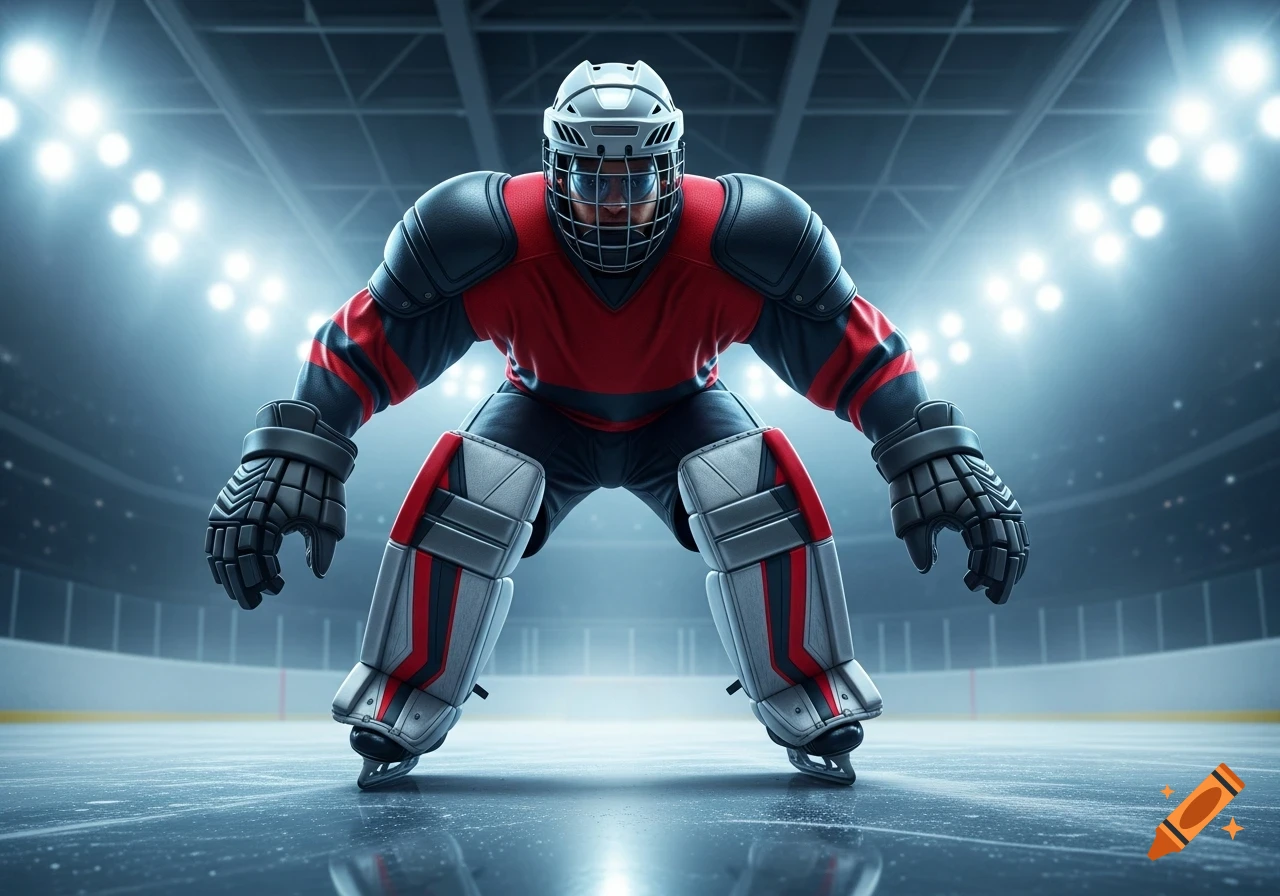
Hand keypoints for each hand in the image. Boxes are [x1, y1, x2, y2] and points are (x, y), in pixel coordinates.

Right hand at [205, 400, 353, 608]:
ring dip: (227, 576)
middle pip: (235, 562)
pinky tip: (221, 571)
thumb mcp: (326, 515)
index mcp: (268, 520)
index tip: (277, 587)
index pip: (259, 562)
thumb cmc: (315, 481)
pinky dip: (215, 556)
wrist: (295, 443)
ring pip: (220, 552)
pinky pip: (213, 536)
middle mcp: (243, 515)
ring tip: (239, 592)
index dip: (265, 580)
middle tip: (253, 603)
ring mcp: (230, 509)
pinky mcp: (224, 503)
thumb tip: (318, 573)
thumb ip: (321, 548)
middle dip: (243, 586)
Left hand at [888, 453, 1028, 603]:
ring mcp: (1001, 500)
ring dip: (1012, 564)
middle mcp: (995, 507)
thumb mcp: (911, 515)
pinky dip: (1015, 546)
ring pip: (1017, 539)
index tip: (971, 586)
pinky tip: (1008, 561)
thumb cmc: (917, 482)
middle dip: (1003, 577)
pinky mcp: (1001, 497)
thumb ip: (919, 545)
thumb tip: (925, 569)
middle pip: (1009, 550)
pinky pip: (1016, 526)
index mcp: (975, 512)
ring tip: (1001, 585)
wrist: (930, 445)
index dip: (984, 573)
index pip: (989, 552)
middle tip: (993, 598)